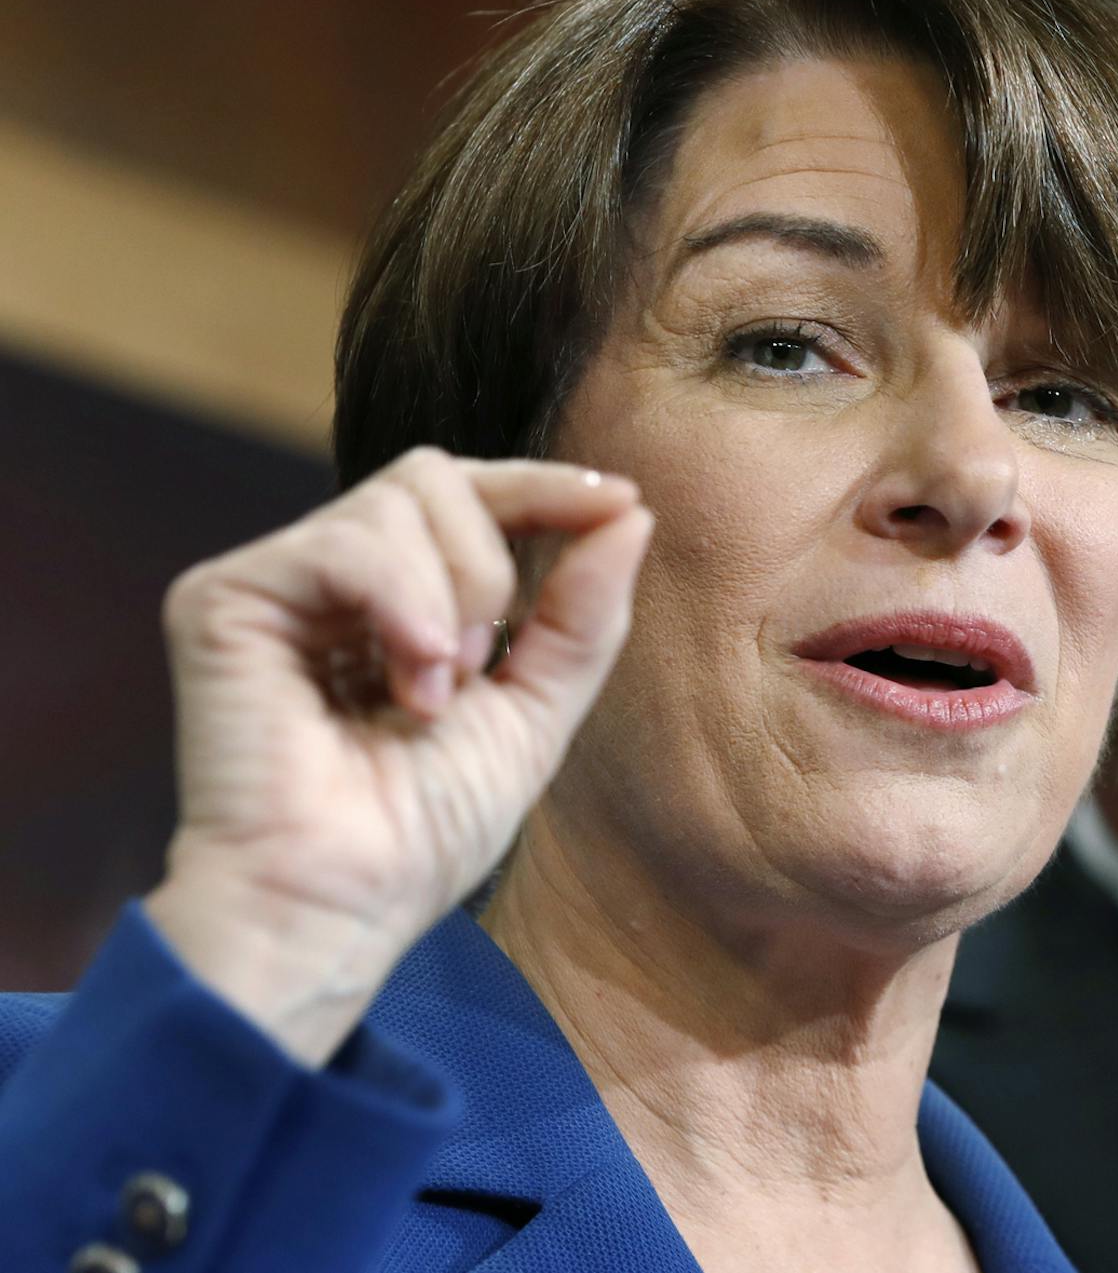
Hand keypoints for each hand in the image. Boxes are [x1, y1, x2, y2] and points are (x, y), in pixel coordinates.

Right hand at [142, 448, 651, 1065]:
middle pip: (438, 478)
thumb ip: (583, 613)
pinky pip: (347, 539)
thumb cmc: (424, 830)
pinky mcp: (222, 598)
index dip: (544, 487)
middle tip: (480, 663)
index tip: (619, 499)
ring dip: (453, 596)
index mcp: (391, 600)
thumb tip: (631, 508)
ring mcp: (274, 584)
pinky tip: (405, 684)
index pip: (466, 497)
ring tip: (429, 696)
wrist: (344, 903)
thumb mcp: (536, 710)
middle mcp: (327, 580)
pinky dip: (403, 602)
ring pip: (403, 495)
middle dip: (493, 563)